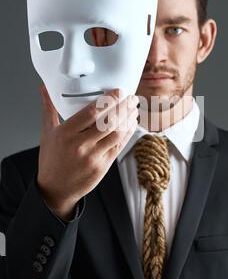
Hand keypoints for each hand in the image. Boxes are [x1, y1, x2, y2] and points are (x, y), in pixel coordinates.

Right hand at [37, 86, 138, 219]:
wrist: (55, 189)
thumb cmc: (51, 160)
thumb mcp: (47, 132)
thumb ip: (49, 108)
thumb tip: (44, 89)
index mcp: (66, 133)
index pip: (91, 113)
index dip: (108, 100)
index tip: (118, 92)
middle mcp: (80, 145)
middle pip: (108, 122)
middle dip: (123, 108)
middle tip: (131, 98)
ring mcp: (93, 157)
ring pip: (116, 134)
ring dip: (128, 120)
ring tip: (133, 109)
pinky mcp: (103, 166)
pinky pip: (119, 146)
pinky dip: (127, 133)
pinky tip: (130, 124)